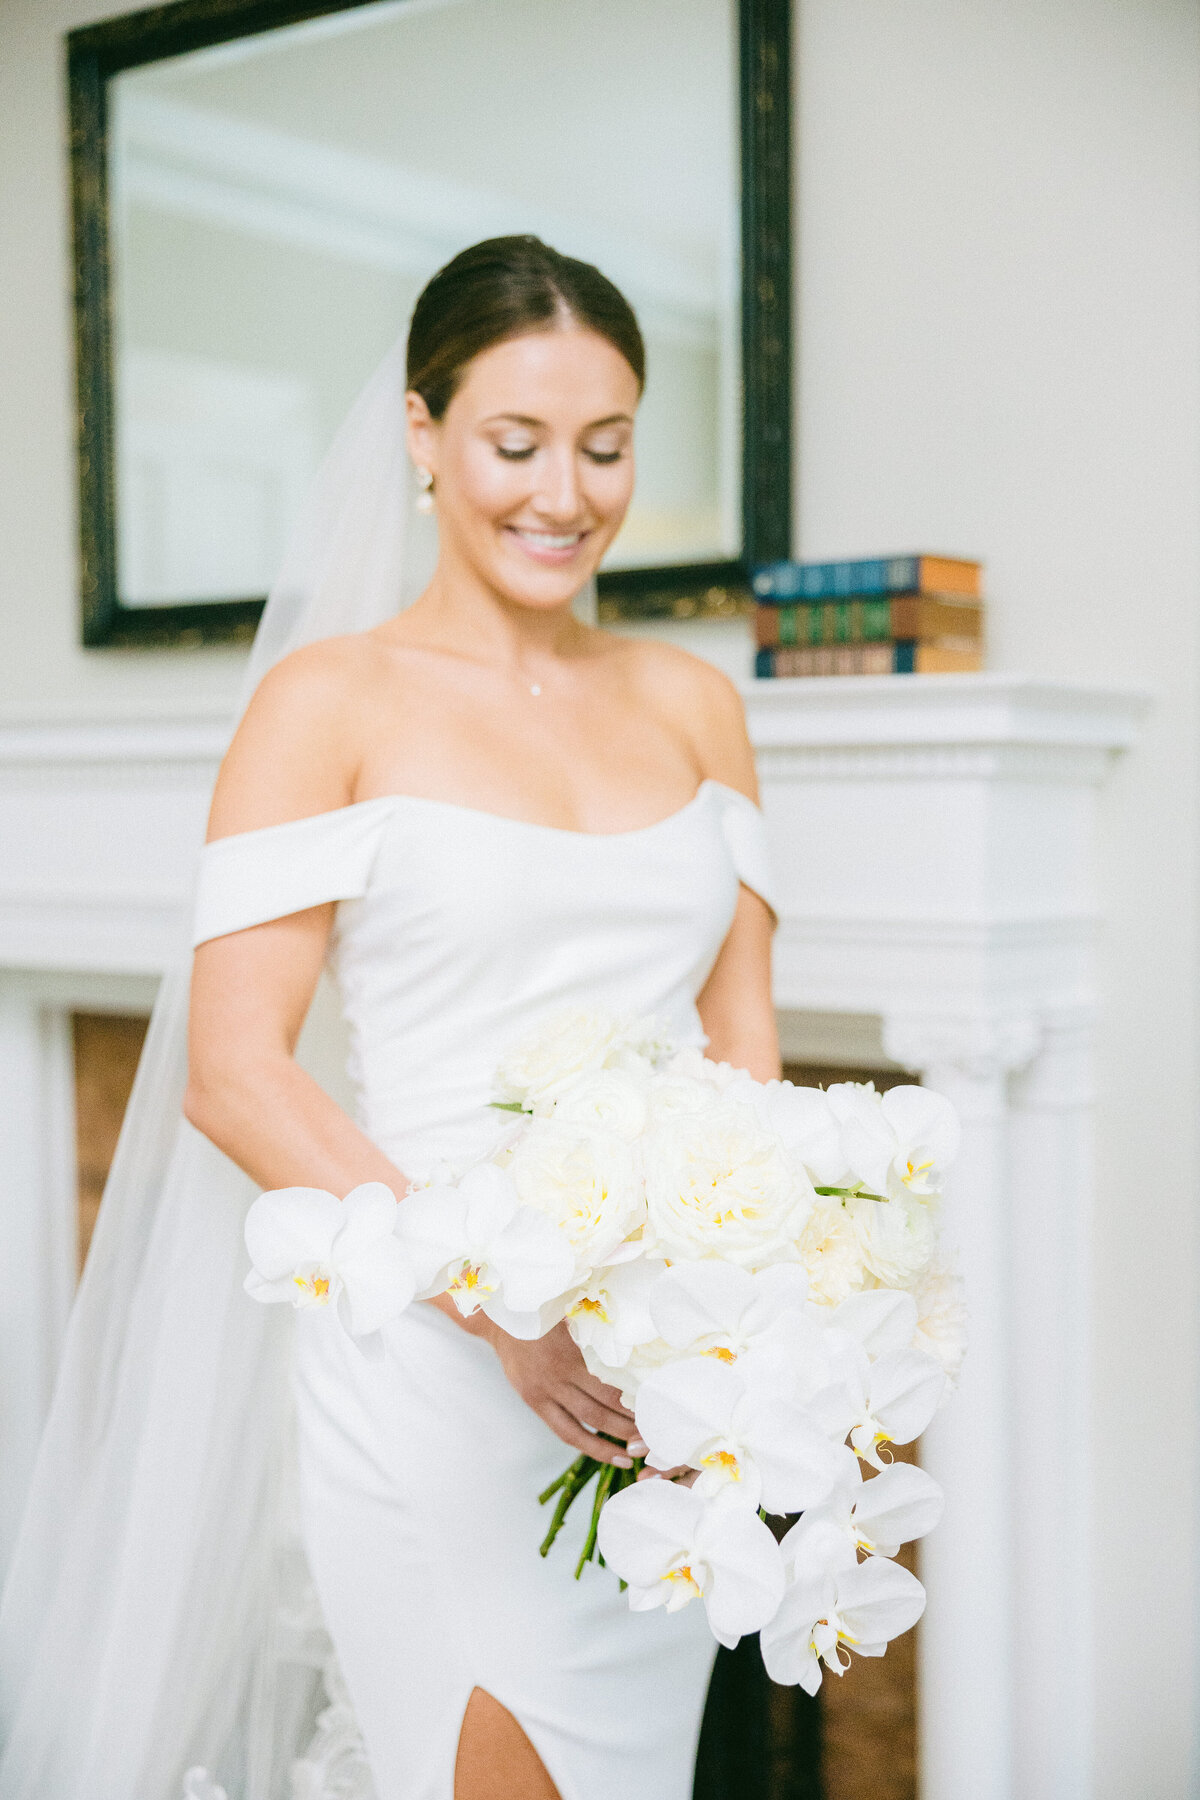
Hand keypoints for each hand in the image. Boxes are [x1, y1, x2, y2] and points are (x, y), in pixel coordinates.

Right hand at [483, 1321, 645, 1467]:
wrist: (500, 1317)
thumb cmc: (543, 1309)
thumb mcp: (572, 1314)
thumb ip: (597, 1334)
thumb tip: (635, 1348)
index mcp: (572, 1354)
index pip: (611, 1387)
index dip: (634, 1403)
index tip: (655, 1412)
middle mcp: (558, 1376)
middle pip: (601, 1409)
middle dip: (630, 1427)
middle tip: (654, 1438)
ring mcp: (544, 1392)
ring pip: (585, 1425)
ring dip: (612, 1441)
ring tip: (636, 1453)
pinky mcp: (534, 1401)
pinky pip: (564, 1430)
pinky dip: (588, 1444)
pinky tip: (607, 1453)